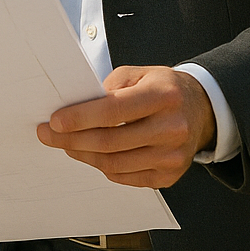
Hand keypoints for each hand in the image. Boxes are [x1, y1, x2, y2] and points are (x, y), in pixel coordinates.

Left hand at [36, 65, 215, 188]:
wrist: (201, 109)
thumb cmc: (163, 87)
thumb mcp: (139, 73)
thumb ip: (110, 87)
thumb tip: (76, 107)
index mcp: (163, 96)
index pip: (114, 110)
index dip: (81, 117)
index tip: (55, 121)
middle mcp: (172, 129)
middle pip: (111, 141)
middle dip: (73, 139)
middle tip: (48, 135)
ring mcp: (173, 157)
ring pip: (115, 163)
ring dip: (83, 155)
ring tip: (66, 144)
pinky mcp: (170, 176)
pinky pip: (126, 177)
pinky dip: (103, 167)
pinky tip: (89, 154)